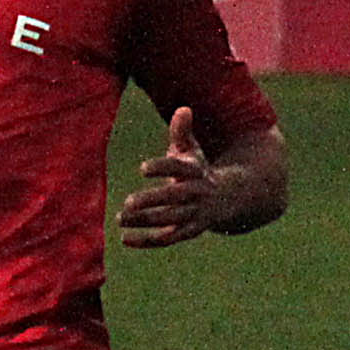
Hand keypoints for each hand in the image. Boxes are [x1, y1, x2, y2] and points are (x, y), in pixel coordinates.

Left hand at [118, 107, 276, 248]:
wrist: (229, 199)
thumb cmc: (199, 171)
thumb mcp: (192, 151)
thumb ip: (182, 132)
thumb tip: (183, 109)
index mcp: (196, 171)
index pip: (179, 168)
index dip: (162, 167)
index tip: (142, 168)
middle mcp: (197, 193)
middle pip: (175, 198)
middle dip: (153, 200)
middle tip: (128, 202)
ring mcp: (195, 215)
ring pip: (170, 220)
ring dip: (146, 221)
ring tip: (120, 218)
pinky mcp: (189, 232)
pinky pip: (168, 239)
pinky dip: (147, 241)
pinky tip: (125, 239)